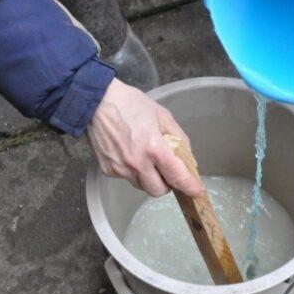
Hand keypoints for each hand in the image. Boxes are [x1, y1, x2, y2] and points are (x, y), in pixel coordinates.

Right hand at [87, 78, 204, 197]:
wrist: (97, 102)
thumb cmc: (130, 104)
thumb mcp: (163, 116)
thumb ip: (178, 138)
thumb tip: (187, 158)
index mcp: (154, 147)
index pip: (177, 176)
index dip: (190, 187)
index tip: (197, 191)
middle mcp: (137, 162)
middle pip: (158, 190)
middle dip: (167, 184)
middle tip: (167, 171)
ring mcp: (120, 168)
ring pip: (142, 186)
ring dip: (150, 179)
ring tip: (146, 158)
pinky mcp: (108, 170)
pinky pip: (127, 179)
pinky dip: (133, 172)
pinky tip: (130, 154)